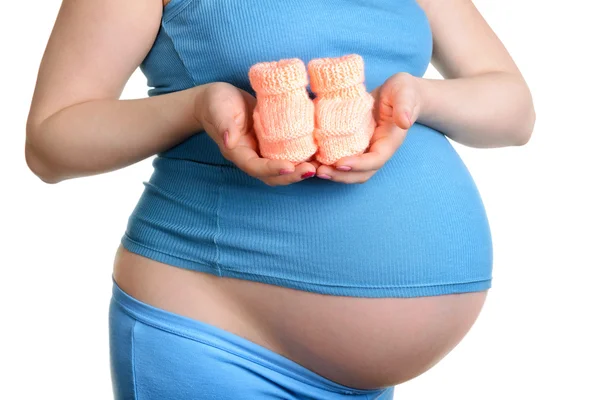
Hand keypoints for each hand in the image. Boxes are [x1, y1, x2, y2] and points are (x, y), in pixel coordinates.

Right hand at [196, 82, 316, 185]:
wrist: (218, 99)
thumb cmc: (216, 103)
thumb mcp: (218, 110)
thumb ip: (224, 125)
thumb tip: (228, 141)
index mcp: (239, 153)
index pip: (256, 167)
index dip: (272, 169)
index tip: (289, 167)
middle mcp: (253, 157)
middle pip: (273, 176)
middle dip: (292, 175)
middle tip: (312, 170)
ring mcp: (264, 152)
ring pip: (284, 169)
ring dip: (301, 170)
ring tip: (321, 167)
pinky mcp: (273, 144)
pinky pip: (289, 155)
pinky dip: (303, 158)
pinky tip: (320, 154)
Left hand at [315, 73, 421, 182]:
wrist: (397, 92)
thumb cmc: (402, 91)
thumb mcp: (405, 94)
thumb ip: (405, 107)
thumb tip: (405, 122)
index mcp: (389, 143)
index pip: (375, 161)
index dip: (358, 165)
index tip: (340, 163)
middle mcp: (376, 151)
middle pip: (360, 173)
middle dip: (341, 175)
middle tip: (320, 171)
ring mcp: (364, 151)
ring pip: (349, 171)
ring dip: (332, 174)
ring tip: (312, 170)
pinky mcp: (353, 145)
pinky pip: (341, 159)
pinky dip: (327, 163)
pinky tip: (310, 160)